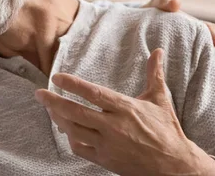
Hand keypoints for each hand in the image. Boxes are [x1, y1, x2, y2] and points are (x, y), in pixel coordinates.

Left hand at [34, 49, 214, 175]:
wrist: (176, 166)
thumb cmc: (167, 130)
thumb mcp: (160, 99)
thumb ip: (154, 73)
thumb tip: (158, 50)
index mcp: (125, 108)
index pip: (92, 93)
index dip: (72, 84)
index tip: (56, 77)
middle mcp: (113, 126)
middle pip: (75, 112)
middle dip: (53, 102)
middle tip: (39, 93)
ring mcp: (107, 144)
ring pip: (73, 130)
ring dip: (58, 118)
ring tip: (49, 108)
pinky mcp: (105, 160)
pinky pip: (80, 148)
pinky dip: (70, 138)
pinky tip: (65, 129)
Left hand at [143, 0, 214, 69]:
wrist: (140, 23)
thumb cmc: (153, 13)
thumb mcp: (157, 6)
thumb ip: (164, 3)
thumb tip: (176, 4)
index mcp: (192, 25)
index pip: (207, 29)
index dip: (213, 35)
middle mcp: (195, 37)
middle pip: (213, 47)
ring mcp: (190, 48)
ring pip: (209, 57)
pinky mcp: (183, 58)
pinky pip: (197, 66)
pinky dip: (206, 73)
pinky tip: (214, 83)